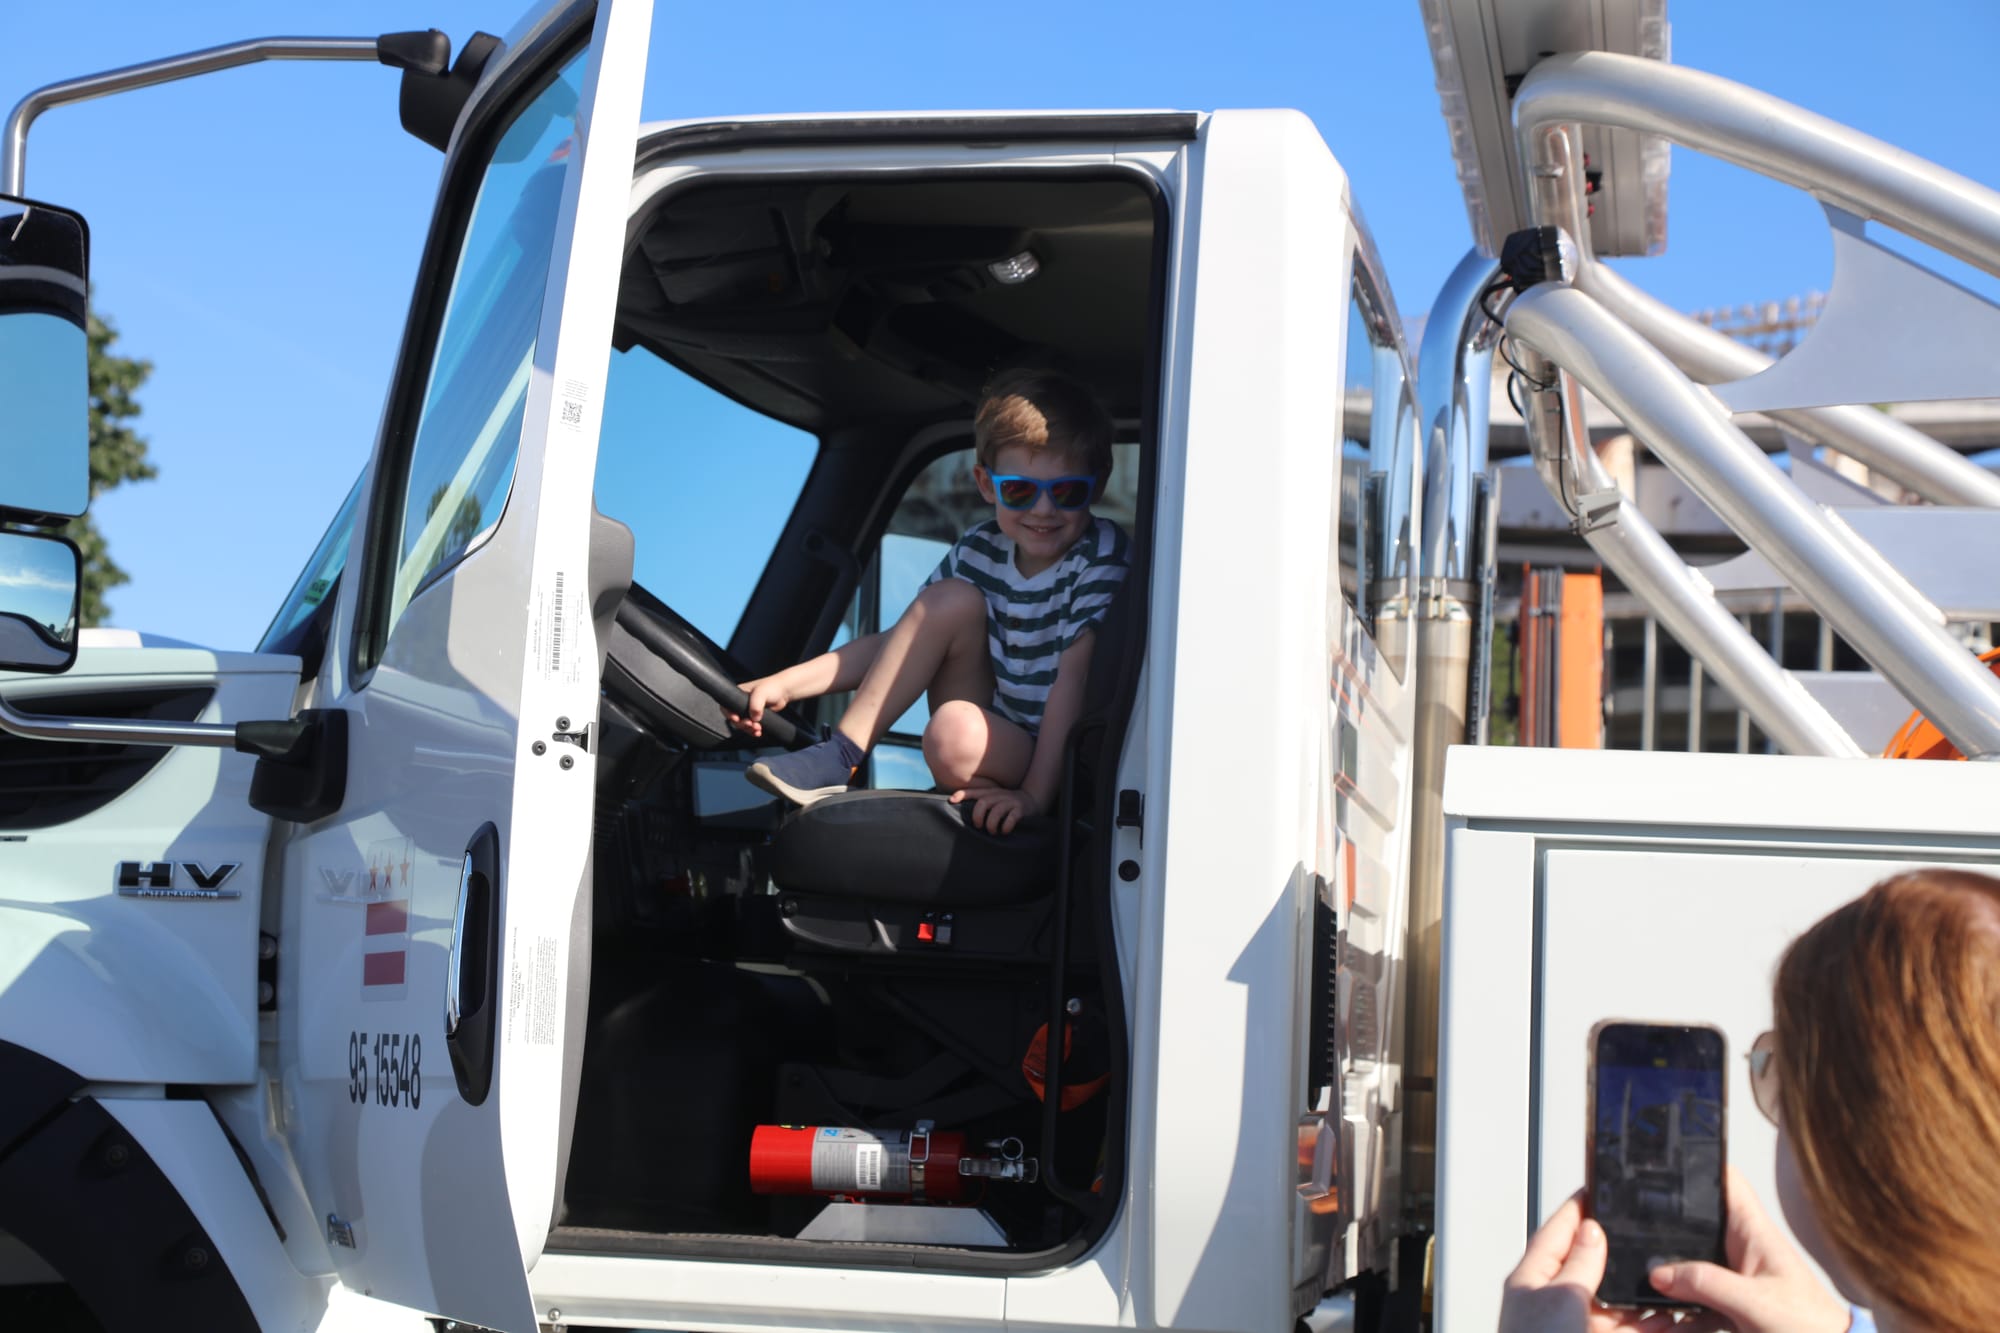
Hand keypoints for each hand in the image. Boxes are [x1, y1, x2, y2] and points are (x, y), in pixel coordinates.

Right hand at [727, 675, 791, 737]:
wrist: (784, 692)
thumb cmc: (772, 687)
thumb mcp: (761, 693)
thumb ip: (756, 705)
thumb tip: (754, 718)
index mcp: (738, 694)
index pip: (726, 706)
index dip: (729, 714)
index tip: (736, 718)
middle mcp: (741, 703)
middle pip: (735, 718)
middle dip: (742, 724)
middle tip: (751, 725)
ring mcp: (748, 710)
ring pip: (743, 724)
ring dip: (748, 729)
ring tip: (757, 729)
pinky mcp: (755, 716)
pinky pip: (751, 726)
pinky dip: (753, 731)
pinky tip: (758, 732)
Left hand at [950, 783, 1037, 834]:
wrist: (1032, 799)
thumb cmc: (1007, 804)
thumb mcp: (994, 799)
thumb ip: (981, 803)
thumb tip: (961, 813)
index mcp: (990, 793)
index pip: (974, 792)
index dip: (962, 795)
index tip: (952, 801)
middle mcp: (999, 795)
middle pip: (983, 802)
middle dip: (978, 816)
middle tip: (979, 826)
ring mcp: (1010, 802)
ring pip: (997, 811)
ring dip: (991, 824)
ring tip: (992, 831)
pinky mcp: (1020, 810)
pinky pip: (1012, 817)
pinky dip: (1006, 826)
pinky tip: (1004, 831)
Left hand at [1499, 1193, 1664, 1332]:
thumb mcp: (1560, 1299)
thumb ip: (1579, 1265)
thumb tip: (1592, 1230)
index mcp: (1533, 1279)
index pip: (1557, 1231)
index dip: (1578, 1207)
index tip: (1596, 1188)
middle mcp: (1556, 1299)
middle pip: (1592, 1264)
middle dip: (1619, 1252)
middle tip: (1644, 1233)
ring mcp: (1578, 1323)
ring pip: (1617, 1300)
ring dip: (1643, 1291)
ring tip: (1668, 1276)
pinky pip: (1632, 1328)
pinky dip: (1653, 1321)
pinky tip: (1671, 1314)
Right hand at [1645, 1165, 1848, 1332]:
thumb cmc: (1812, 1327)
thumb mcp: (1756, 1304)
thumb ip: (1706, 1283)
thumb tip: (1660, 1272)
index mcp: (1754, 1233)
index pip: (1725, 1182)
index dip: (1697, 1165)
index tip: (1659, 1165)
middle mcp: (1740, 1251)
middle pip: (1691, 1228)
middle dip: (1659, 1238)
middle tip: (1630, 1246)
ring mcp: (1734, 1280)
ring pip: (1686, 1272)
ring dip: (1662, 1289)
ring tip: (1640, 1307)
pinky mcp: (1731, 1308)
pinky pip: (1692, 1306)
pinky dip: (1674, 1317)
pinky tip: (1659, 1327)